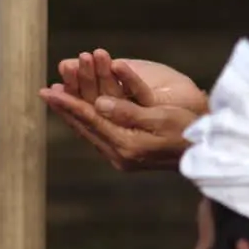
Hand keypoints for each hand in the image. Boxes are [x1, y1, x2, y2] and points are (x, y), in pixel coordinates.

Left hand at [39, 50, 205, 171]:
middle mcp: (119, 154)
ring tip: (57, 99)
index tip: (48, 91)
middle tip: (45, 92)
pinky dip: (86, 121)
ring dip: (73, 114)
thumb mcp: (159, 116)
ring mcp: (121, 157)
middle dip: (65, 107)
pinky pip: (98, 135)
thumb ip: (127, 111)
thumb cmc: (186, 128)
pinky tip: (80, 112)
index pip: (90, 119)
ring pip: (89, 131)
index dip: (68, 103)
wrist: (203, 152)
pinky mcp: (126, 155)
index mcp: (126, 144)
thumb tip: (98, 103)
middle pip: (85, 126)